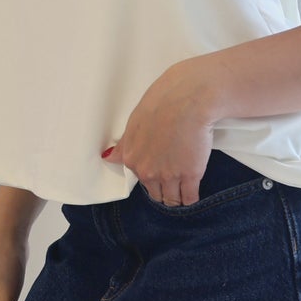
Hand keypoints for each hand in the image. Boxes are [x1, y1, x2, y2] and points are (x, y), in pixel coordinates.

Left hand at [100, 59, 219, 207]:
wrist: (187, 101)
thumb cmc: (161, 104)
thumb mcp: (134, 123)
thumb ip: (124, 145)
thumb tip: (108, 157)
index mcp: (132, 158)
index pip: (141, 181)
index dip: (153, 178)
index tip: (160, 173)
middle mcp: (148, 172)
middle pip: (156, 194)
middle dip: (163, 191)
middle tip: (173, 183)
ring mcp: (169, 176)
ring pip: (172, 200)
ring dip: (177, 197)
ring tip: (183, 190)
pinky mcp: (191, 175)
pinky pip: (189, 198)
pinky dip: (191, 198)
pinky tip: (193, 193)